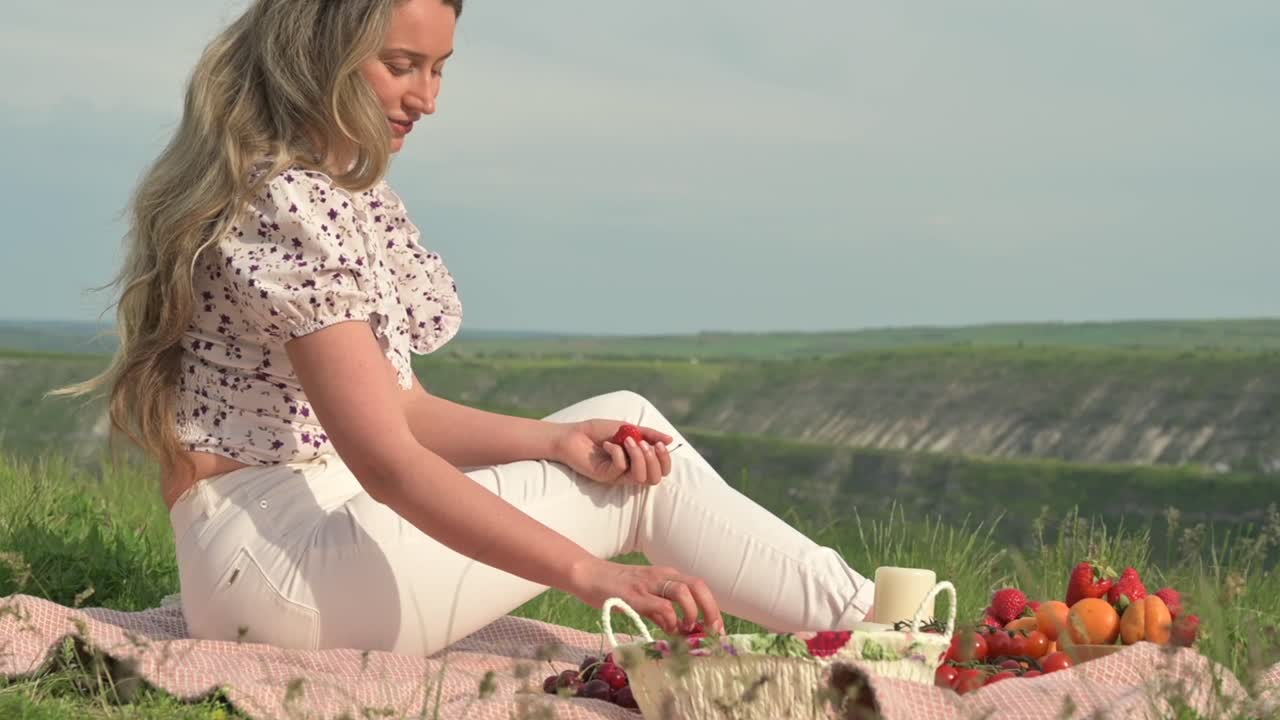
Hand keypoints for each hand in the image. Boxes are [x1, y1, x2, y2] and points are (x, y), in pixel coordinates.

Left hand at [552, 419, 676, 485]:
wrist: (572, 434)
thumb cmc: (597, 431)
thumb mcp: (627, 428)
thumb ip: (648, 434)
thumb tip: (670, 439)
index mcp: (637, 461)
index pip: (661, 470)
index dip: (665, 460)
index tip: (660, 444)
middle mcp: (629, 471)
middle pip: (654, 479)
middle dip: (654, 460)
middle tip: (644, 443)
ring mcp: (617, 476)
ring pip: (640, 478)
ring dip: (639, 457)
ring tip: (628, 441)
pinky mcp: (605, 477)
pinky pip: (620, 468)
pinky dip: (618, 453)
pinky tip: (607, 445)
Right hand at [568, 557, 724, 636]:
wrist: (587, 575)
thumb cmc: (615, 588)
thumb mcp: (643, 597)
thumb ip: (661, 612)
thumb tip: (679, 631)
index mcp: (667, 575)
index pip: (699, 586)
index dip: (712, 607)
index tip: (716, 629)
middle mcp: (662, 575)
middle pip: (698, 586)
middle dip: (710, 610)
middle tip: (712, 632)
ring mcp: (648, 584)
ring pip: (683, 593)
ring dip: (691, 614)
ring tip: (685, 630)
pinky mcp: (634, 595)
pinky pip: (661, 606)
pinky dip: (670, 620)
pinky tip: (666, 629)